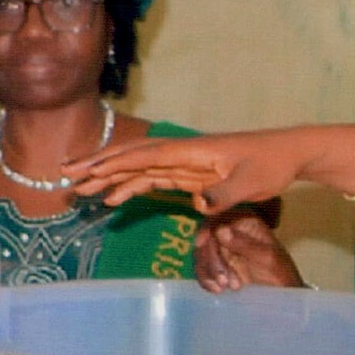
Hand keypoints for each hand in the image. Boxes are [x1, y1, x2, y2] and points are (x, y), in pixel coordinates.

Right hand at [67, 127, 332, 213]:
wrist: (289, 154)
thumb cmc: (271, 164)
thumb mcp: (251, 182)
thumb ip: (224, 193)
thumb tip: (198, 204)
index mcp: (192, 151)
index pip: (146, 155)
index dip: (115, 162)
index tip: (87, 170)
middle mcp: (182, 154)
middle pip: (133, 156)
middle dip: (98, 164)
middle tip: (65, 174)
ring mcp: (184, 164)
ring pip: (137, 168)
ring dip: (108, 177)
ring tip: (78, 189)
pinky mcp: (190, 175)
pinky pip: (153, 180)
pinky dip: (130, 187)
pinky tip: (113, 199)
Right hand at [193, 207, 304, 291]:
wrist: (282, 294)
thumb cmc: (281, 273)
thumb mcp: (268, 258)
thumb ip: (245, 244)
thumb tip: (220, 230)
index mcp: (244, 220)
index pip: (217, 219)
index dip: (206, 231)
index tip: (201, 244)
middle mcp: (230, 230)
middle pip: (205, 238)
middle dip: (211, 260)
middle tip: (224, 280)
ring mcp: (222, 248)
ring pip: (200, 254)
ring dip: (209, 272)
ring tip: (227, 287)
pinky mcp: (217, 265)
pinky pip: (201, 269)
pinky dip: (205, 280)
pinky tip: (217, 290)